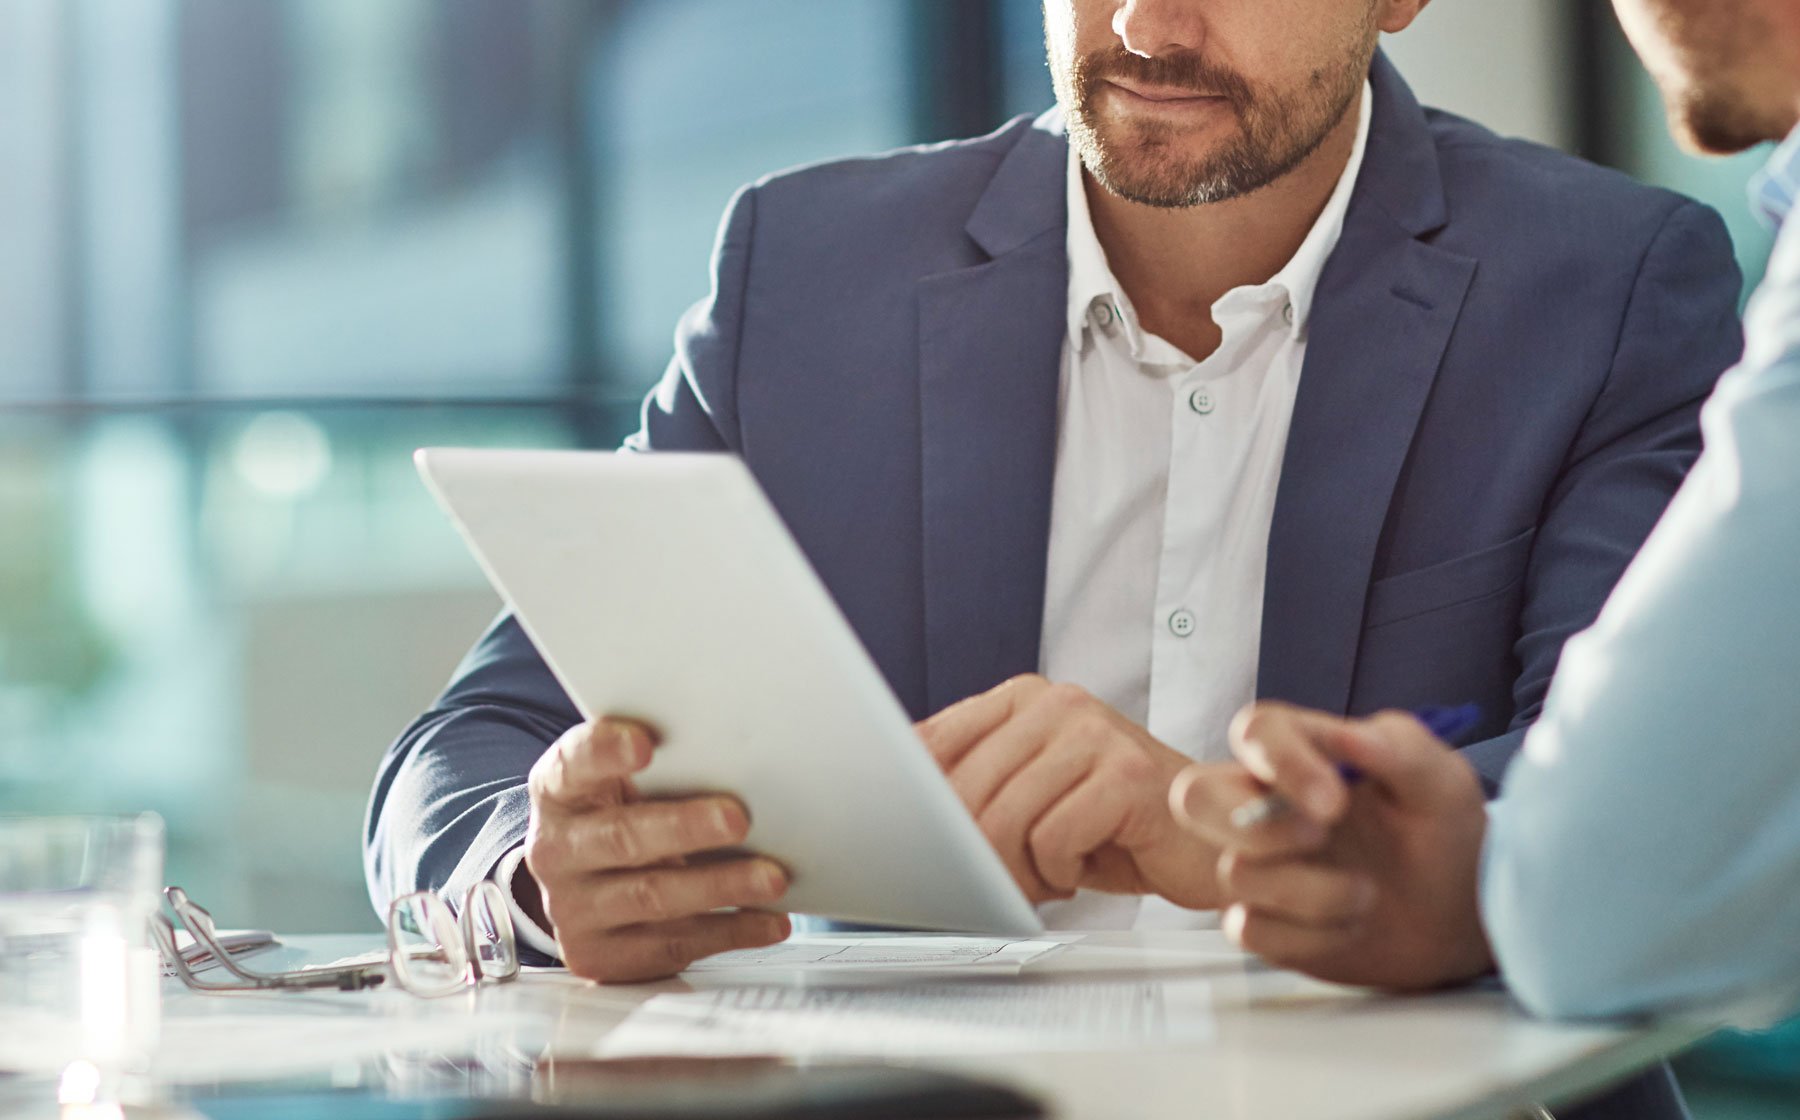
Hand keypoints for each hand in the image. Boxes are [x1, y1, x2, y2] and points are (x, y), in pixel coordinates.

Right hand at [520, 718, 791, 982]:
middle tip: (737, 818)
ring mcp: (574, 909)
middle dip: (685, 827)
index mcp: (558, 792)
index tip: (644, 744)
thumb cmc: (620, 817)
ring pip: (652, 897)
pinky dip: (730, 931)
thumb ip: (662, 765)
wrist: (584, 887)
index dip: (605, 752)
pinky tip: (768, 920)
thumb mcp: (622, 783)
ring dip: (720, 886)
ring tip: (771, 878)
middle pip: (622, 837)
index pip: (574, 764)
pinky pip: (672, 945)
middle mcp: (556, 851)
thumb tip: (737, 753)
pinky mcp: (601, 955)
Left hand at [918, 675, 1218, 907]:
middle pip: (962, 790)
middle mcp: (1058, 704)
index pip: (931, 743)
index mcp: (1024, 698)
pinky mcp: (1127, 775)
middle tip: (1000, 880)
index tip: (917, 843)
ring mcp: (1096, 734)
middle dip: (971, 853)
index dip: (914, 804)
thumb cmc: (1115, 824)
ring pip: (1003, 818)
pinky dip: (1060, 872)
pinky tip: (1084, 869)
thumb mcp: (1033, 793)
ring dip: (1018, 870)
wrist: (1209, 838)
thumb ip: (974, 784)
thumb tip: (894, 808)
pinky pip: (1052, 839)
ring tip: (1047, 876)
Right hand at [1171, 703, 1493, 989]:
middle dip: (1253, 827)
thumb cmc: (1446, 834)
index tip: (1334, 802)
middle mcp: (1265, 803)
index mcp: (1305, 753)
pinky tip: (1348, 926)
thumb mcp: (1442, 781)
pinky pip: (1247, 928)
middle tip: (1321, 839)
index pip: (1257, 730)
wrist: (1462, 916)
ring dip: (1312, 891)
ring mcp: (1259, 863)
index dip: (1281, 762)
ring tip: (1367, 893)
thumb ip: (1399, 747)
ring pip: (1233, 872)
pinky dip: (1307, 935)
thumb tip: (1350, 734)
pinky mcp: (1263, 919)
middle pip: (1195, 797)